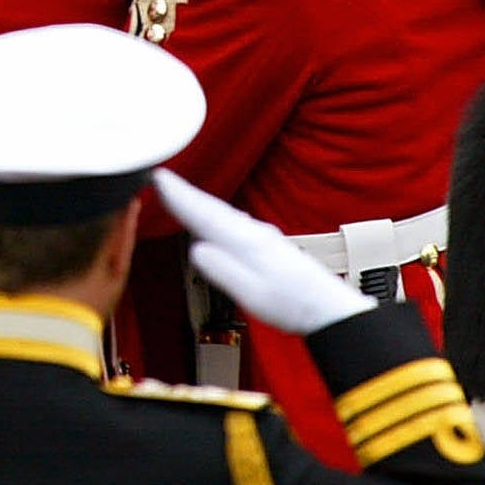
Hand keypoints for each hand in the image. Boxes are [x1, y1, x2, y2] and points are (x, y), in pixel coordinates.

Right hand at [153, 170, 373, 336]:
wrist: (327, 308)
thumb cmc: (291, 305)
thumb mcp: (251, 293)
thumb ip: (223, 270)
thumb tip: (196, 249)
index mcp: (244, 242)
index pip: (204, 214)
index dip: (179, 196)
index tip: (158, 177)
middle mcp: (252, 233)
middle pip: (212, 208)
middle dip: (185, 193)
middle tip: (161, 178)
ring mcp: (261, 237)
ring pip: (223, 213)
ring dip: (199, 202)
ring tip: (180, 194)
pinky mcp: (267, 245)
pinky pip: (233, 222)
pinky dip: (215, 214)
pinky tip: (215, 219)